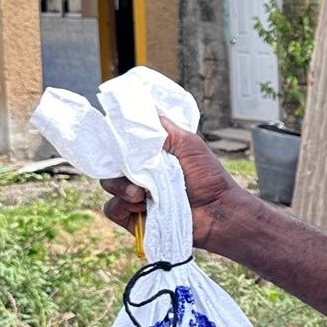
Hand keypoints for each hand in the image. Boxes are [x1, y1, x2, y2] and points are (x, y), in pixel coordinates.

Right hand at [101, 118, 244, 249]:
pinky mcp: (133, 217)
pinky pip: (112, 208)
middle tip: (139, 173)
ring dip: (123, 188)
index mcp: (153, 156)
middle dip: (120, 167)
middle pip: (112, 164)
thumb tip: (144, 110)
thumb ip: (164, 129)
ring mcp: (136, 196)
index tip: (121, 143)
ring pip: (109, 185)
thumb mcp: (188, 144)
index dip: (119, 143)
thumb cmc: (208, 176)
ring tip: (144, 193)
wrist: (216, 211)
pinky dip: (122, 206)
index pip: (124, 146)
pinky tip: (142, 206)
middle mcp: (142, 174)